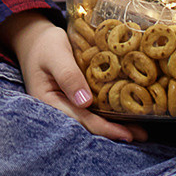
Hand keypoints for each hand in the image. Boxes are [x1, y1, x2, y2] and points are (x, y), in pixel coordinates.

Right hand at [1, 15, 145, 142]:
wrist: (34, 39)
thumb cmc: (45, 44)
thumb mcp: (55, 54)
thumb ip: (68, 75)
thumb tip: (84, 102)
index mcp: (48, 102)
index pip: (80, 120)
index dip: (104, 129)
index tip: (126, 134)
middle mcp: (58, 108)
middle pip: (88, 125)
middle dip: (114, 132)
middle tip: (141, 135)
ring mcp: (66, 105)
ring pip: (92, 120)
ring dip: (115, 126)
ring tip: (139, 131)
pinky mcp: (74, 99)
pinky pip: (92, 110)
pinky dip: (109, 114)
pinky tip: (126, 116)